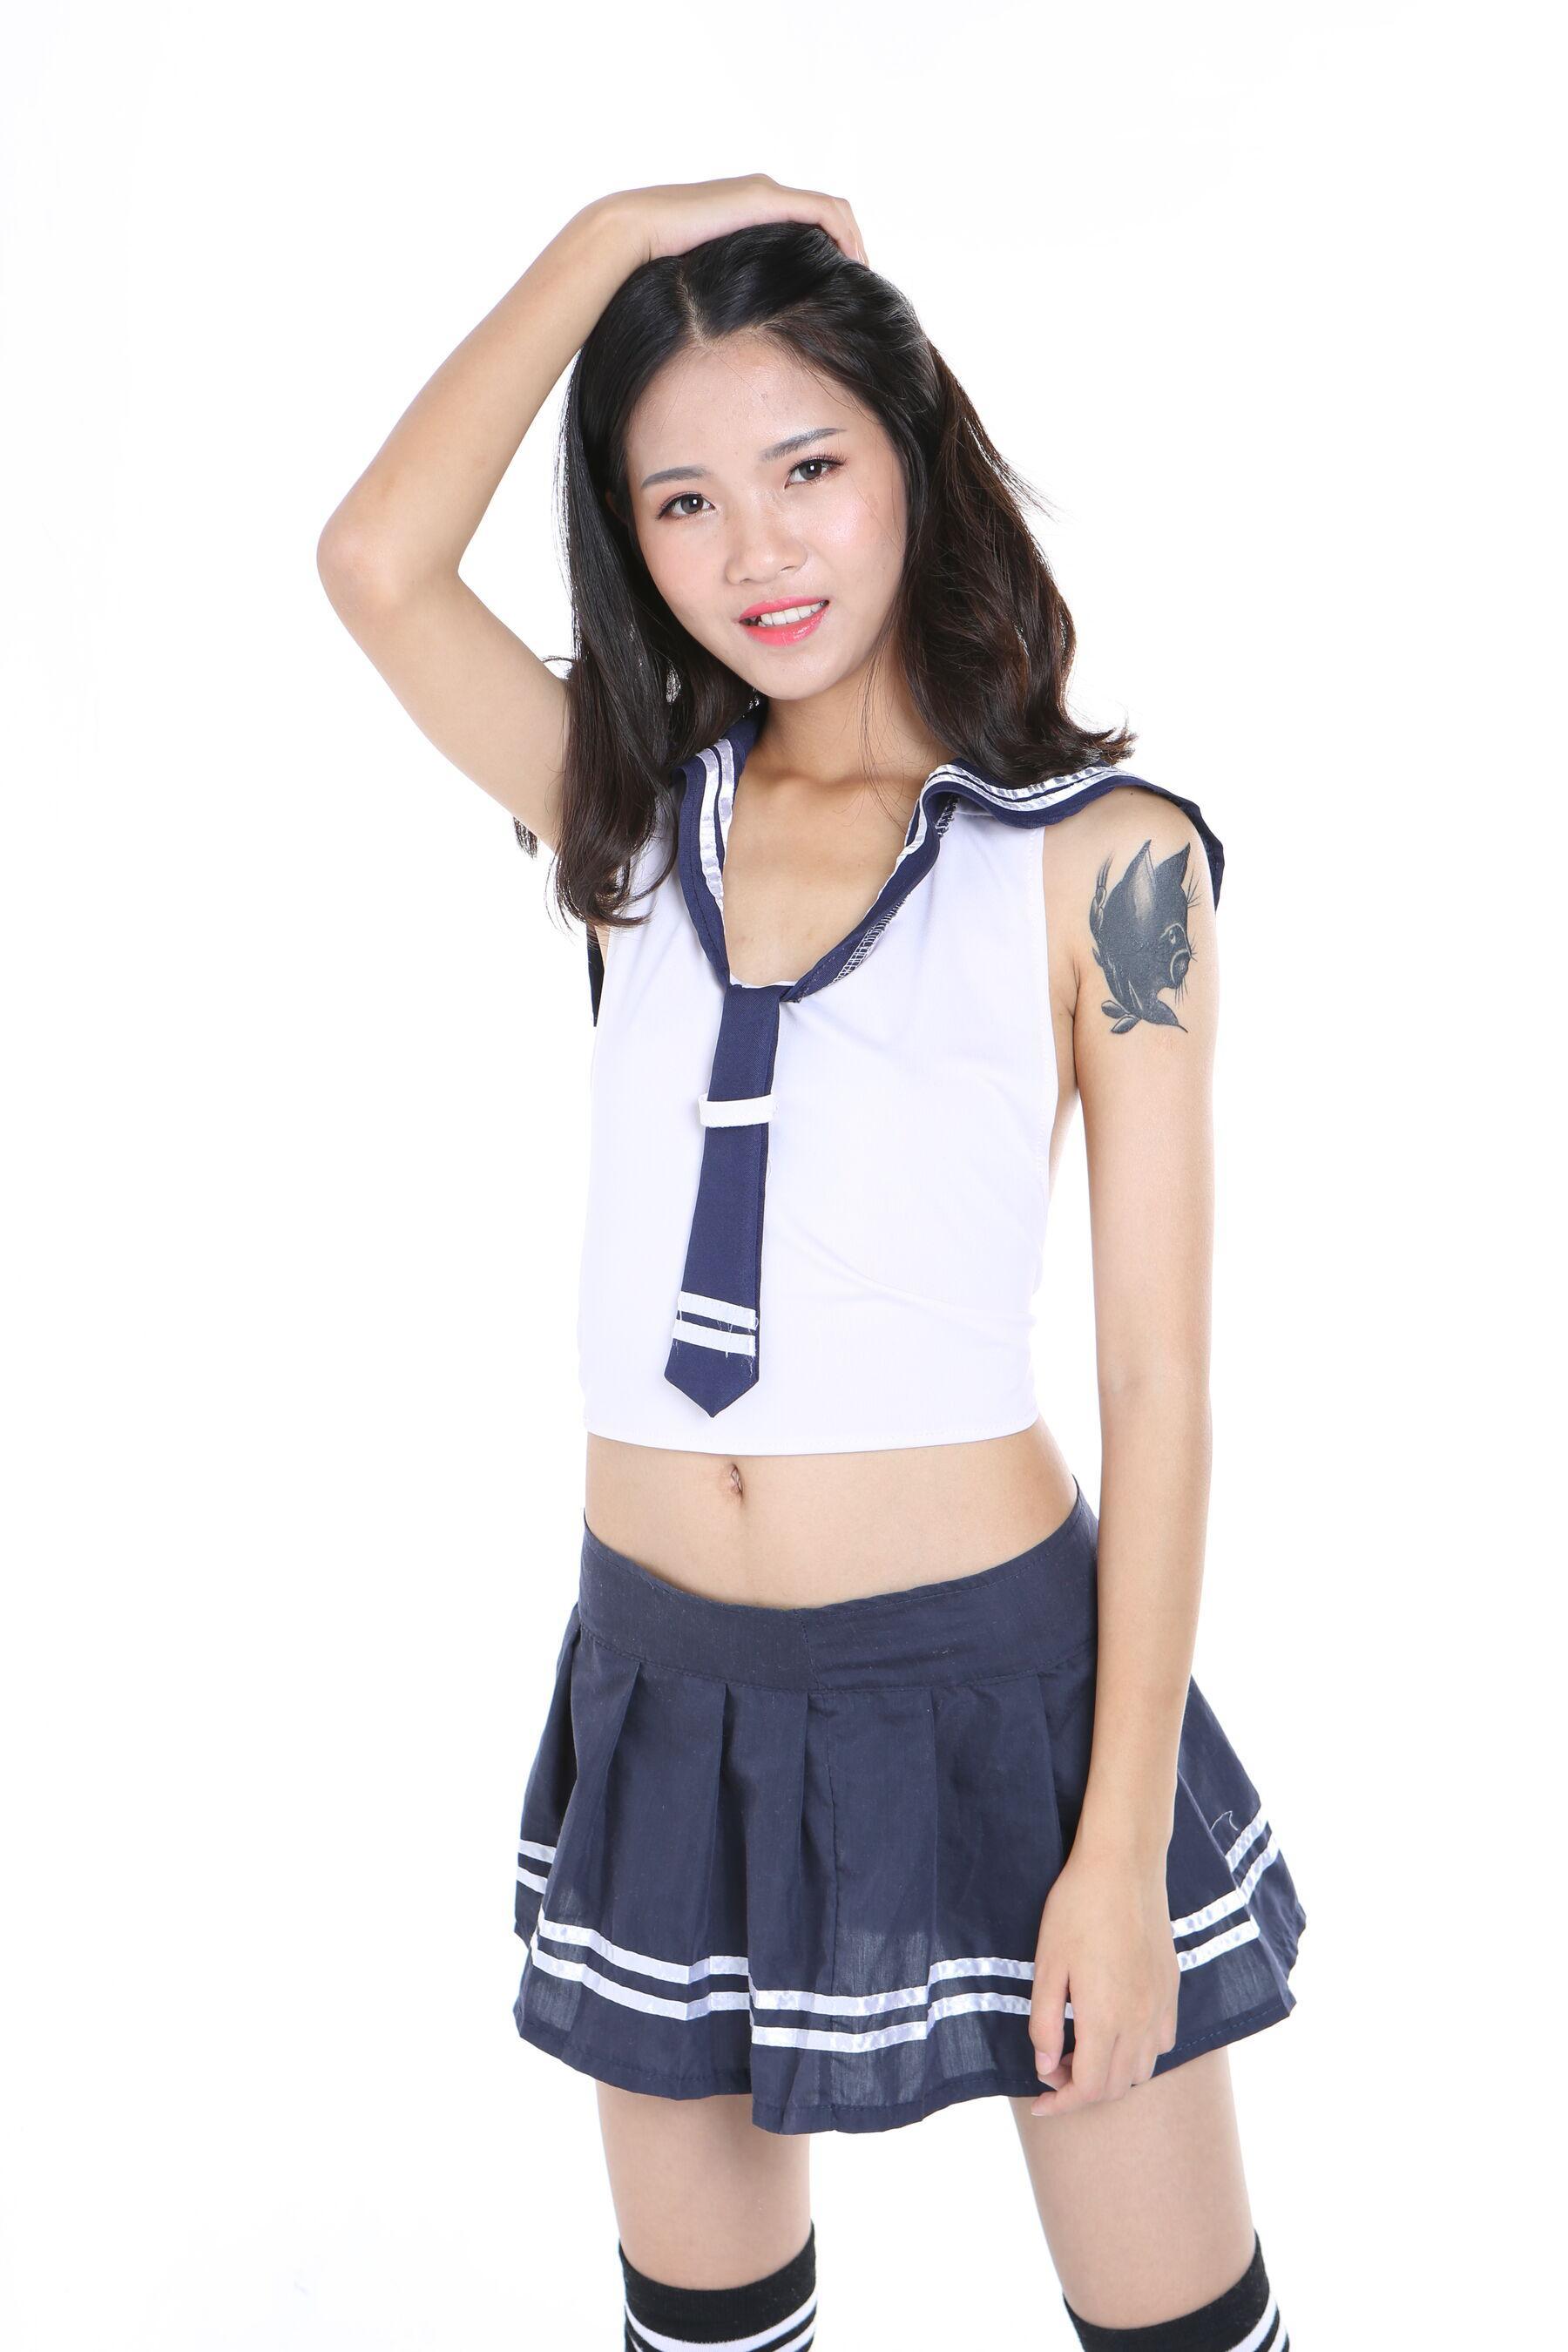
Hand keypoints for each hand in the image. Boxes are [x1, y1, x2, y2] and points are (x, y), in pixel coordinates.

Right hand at [601, 174, 867, 268]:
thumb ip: (728, 284)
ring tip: (861, 276)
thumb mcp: (706, 274)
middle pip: (827, 211)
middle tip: (859, 282)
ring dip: (854, 240)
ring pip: (832, 208)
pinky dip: (845, 235)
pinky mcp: (765, 200)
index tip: (841, 282)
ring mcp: (765, 192)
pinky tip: (851, 265)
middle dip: (850, 245)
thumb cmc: (658, 259)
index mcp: (750, 207)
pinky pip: (824, 212)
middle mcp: (763, 192)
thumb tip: (734, 322)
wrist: (636, 231)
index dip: (833, 246)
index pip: (807, 219)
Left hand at [1027, 1847, 1179, 2116]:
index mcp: (1106, 2018)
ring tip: (1080, 2049)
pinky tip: (1115, 2030)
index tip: (1039, 2102)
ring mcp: (1161, 2005)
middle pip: (1115, 2086)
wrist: (1123, 1865)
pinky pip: (1162, 2041)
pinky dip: (1138, 2053)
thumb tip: (1045, 2067)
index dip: (1061, 2103)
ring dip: (1110, 2074)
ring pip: (1142, 2069)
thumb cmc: (1076, 1909)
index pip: (1088, 2088)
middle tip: (1052, 2066)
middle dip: (1080, 2089)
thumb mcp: (1047, 1964)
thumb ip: (1045, 2022)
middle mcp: (1140, 2020)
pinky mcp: (1171, 1988)